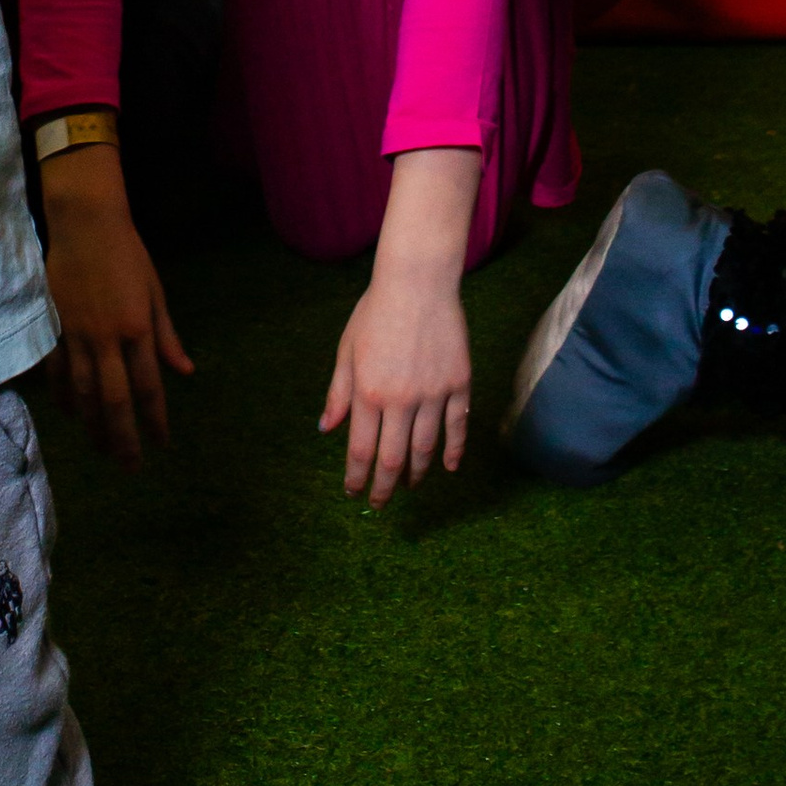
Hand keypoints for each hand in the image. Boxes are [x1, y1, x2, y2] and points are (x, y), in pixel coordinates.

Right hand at [41, 144, 194, 464]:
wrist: (84, 223)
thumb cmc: (127, 253)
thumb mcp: (155, 292)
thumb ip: (166, 336)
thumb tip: (184, 371)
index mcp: (137, 330)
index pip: (149, 387)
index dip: (155, 420)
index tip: (161, 444)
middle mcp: (106, 340)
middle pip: (114, 401)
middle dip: (123, 438)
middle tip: (129, 466)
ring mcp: (75, 336)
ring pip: (83, 394)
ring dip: (93, 426)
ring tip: (102, 449)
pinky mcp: (53, 329)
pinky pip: (57, 373)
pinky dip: (63, 397)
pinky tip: (69, 414)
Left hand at [319, 147, 481, 504]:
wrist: (418, 283)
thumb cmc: (375, 314)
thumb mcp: (347, 351)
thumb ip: (339, 393)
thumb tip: (327, 429)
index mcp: (368, 393)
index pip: (361, 450)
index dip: (356, 478)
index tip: (354, 493)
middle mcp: (400, 400)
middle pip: (393, 458)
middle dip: (384, 486)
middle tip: (380, 502)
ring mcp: (433, 394)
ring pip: (425, 448)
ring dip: (416, 473)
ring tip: (409, 485)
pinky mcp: (459, 385)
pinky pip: (457, 427)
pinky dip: (453, 451)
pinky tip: (447, 467)